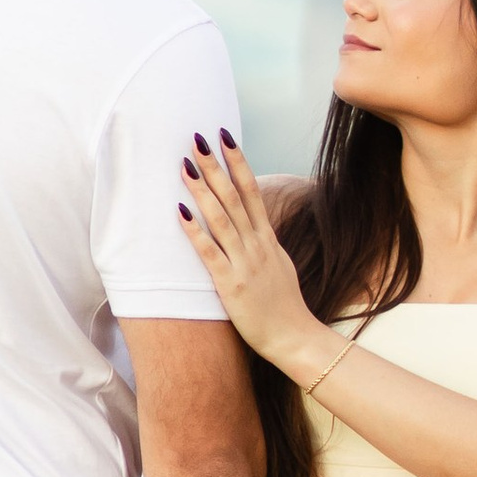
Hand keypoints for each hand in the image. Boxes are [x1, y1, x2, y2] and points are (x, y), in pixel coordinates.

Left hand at [179, 130, 329, 383]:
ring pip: (221, 218)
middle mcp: (257, 245)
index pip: (252, 191)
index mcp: (267, 239)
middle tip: (198, 138)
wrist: (295, 338)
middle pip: (234, 197)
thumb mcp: (278, 265)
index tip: (226, 138)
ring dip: (202, 190)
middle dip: (215, 166)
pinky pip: (210, 252)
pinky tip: (180, 212)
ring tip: (185, 165)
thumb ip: (263, 244)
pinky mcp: (232, 285)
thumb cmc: (284, 306)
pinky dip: (195, 231)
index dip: (238, 163)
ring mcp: (245, 263)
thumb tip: (253, 224)